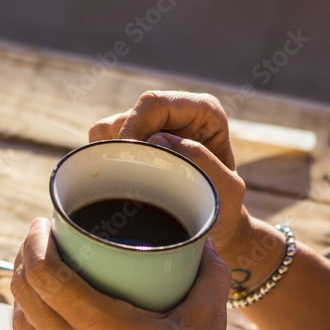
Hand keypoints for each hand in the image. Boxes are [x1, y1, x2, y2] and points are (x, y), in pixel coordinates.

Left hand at [10, 217, 232, 329]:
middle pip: (23, 292)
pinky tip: (51, 310)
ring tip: (40, 268)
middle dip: (24, 256)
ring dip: (23, 289)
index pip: (44, 275)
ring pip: (21, 322)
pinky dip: (33, 320)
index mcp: (101, 326)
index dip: (34, 242)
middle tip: (41, 235)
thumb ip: (209, 275)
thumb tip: (206, 244)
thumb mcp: (209, 321)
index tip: (43, 222)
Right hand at [89, 91, 252, 257]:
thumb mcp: (227, 190)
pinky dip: (105, 159)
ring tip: (132, 186)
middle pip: (129, 115)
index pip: (155, 104)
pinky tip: (122, 182)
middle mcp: (175, 111)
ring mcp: (152, 126)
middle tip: (128, 181)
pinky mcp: (134, 142)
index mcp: (203, 111)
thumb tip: (158, 139)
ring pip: (111, 128)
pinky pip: (101, 141)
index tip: (129, 161)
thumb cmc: (224, 207)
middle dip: (122, 148)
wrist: (214, 225)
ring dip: (113, 156)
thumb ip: (203, 161)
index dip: (134, 128)